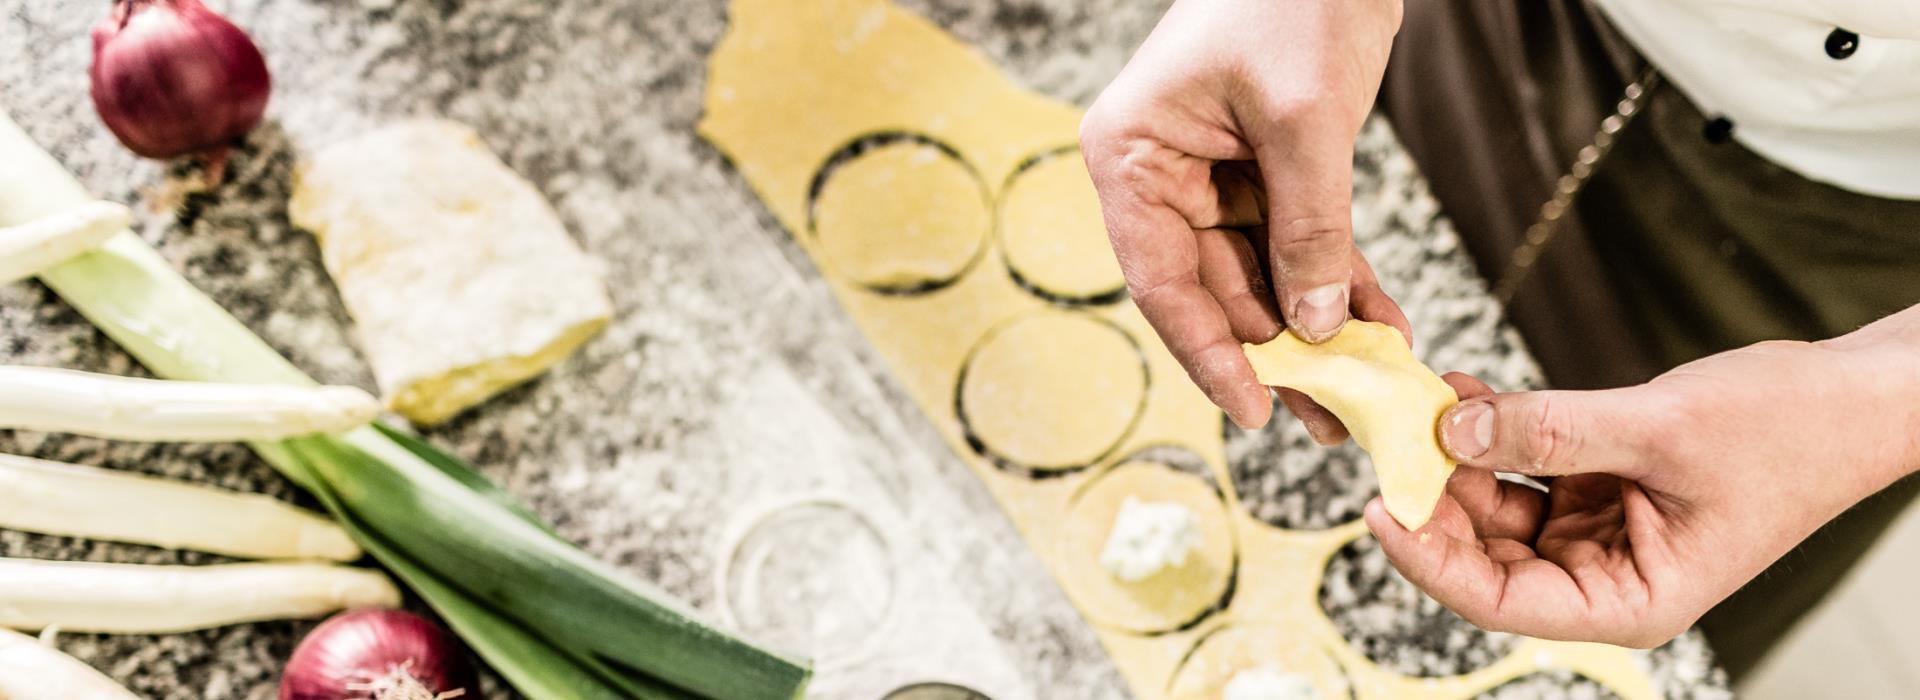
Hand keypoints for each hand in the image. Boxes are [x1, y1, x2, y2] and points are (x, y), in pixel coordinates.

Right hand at [1079, 0, 1408, 432]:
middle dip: (1276, 352)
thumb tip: (1318, 326)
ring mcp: (1208, 174)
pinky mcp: (1261, 168)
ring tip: (1369, 384)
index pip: (1162, 281)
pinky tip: (1380, 324)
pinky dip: (1336, 280)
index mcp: (1132, 157)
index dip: (1209, 353)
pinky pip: (1295, 242)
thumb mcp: (1304, 119)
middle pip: (1211, 289)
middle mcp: (1159, 174)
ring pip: (1258, 276)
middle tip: (1330, 417)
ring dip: (1315, 326)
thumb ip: (1309, 227)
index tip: (1257, 410)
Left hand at [1367, 309, 1919, 646]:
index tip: (1377, 503)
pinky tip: (1459, 389)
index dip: (1428, 557)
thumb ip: (1549, 431)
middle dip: (1432, 496)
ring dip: (1455, 454)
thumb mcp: (1657, 428)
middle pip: (1483, 555)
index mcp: (1628, 601)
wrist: (1854, 396)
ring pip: (1494, 507)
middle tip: (1386, 434)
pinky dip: (1491, 430)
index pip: (1496, 600)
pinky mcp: (1597, 488)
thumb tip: (1451, 427)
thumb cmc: (1786, 429)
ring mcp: (1597, 532)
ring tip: (1420, 398)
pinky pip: (1522, 466)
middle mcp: (1604, 578)